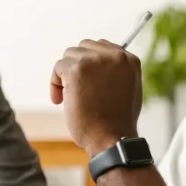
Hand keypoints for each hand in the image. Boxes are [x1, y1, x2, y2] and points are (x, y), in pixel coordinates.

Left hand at [50, 39, 142, 155]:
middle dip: (77, 67)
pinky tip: (61, 100)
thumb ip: (116, 72)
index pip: (102, 46)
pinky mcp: (77, 70)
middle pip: (84, 47)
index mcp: (129, 60)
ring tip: (71, 97)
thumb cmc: (118, 121)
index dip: (90, 63)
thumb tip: (98, 63)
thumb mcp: (128, 90)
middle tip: (77, 89)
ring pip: (69, 56)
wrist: (112, 139)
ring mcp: (95, 61)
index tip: (87, 80)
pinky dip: (55, 84)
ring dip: (66, 76)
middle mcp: (114, 56)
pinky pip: (58, 68)